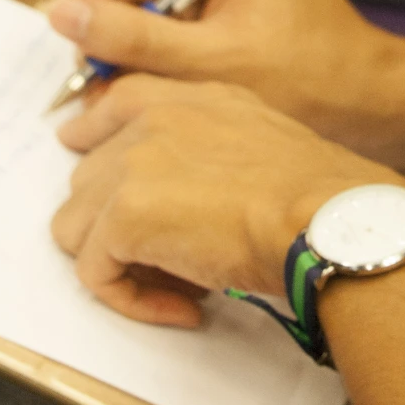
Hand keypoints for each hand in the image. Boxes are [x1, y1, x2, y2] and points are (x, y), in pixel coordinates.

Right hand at [42, 0, 404, 158]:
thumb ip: (132, 36)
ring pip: (148, 0)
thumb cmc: (311, 79)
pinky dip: (158, 55)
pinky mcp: (231, 0)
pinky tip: (155, 94)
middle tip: (97, 87)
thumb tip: (57, 13)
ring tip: (123, 99)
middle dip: (112, 27)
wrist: (377, 104)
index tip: (84, 48)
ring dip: (132, 47)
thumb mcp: (211, 61)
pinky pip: (173, 19)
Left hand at [52, 76, 404, 322]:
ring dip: (119, 262)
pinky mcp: (123, 215)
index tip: (107, 183)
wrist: (328, 218)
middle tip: (174, 261)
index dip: (98, 145)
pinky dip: (132, 300)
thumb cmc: (320, 195)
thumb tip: (187, 198)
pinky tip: (185, 308)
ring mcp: (131, 164)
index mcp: (189, 96)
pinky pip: (94, 272)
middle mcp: (152, 119)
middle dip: (119, 225)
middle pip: (88, 179)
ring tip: (178, 286)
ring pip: (76, 227)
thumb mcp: (265, 140)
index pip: (115, 106)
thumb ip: (213, 148)